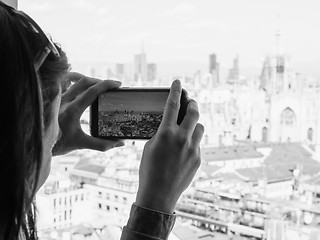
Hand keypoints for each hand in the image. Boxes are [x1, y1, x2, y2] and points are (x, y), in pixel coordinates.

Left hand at [52, 72, 124, 155]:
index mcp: (72, 110)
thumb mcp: (81, 144)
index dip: (106, 85)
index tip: (118, 84)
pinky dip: (76, 81)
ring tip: (99, 86)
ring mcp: (58, 98)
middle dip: (100, 81)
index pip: (92, 91)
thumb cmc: (59, 144)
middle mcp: (64, 101)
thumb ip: (101, 144)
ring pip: (75, 80)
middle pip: (85, 81)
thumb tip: (119, 143)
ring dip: (90, 80)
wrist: (40, 143)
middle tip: (111, 86)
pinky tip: (83, 85)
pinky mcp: (55, 99)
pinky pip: (66, 83)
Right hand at [136, 80, 203, 213]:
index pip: (172, 105)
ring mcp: (193, 149)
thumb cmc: (149, 170)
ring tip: (187, 129)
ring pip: (200, 128)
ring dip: (194, 124)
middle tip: (190, 102)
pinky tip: (183, 151)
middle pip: (194, 112)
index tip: (178, 82)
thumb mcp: (150, 147)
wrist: (158, 195)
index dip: (176, 91)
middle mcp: (182, 138)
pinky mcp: (198, 159)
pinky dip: (192, 143)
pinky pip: (198, 145)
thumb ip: (161, 134)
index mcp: (166, 133)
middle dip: (193, 103)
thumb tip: (170, 127)